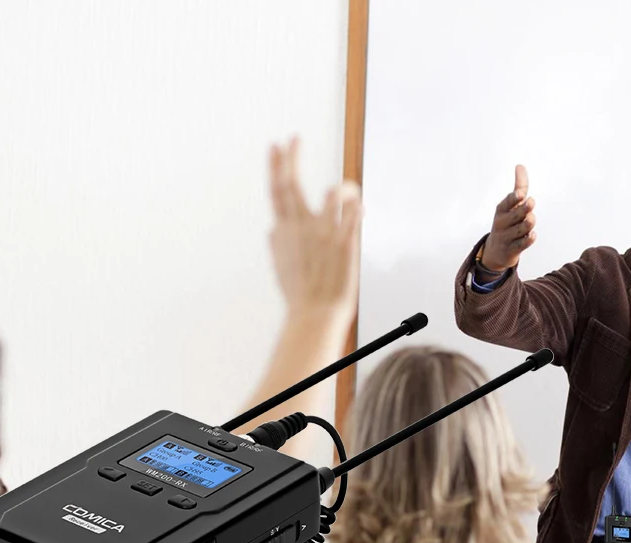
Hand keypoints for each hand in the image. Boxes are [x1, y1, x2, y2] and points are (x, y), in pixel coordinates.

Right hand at [268, 135, 361, 323]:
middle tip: (293, 138)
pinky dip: (356, 206)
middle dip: (291, 160)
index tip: (276, 145)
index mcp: (284, 232)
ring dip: (340, 190)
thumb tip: (271, 229)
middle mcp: (301, 228)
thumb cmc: (300, 295)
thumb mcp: (281, 265)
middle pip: (292, 187)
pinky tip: (359, 204)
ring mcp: (322, 234)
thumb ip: (278, 243)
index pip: (277, 192)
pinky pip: (353, 215)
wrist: (314, 315)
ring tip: (346, 190)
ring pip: (330, 197)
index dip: (276, 166)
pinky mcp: (344, 244)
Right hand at [480, 164, 535, 271]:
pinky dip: (527, 240)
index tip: (521, 193)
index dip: (514, 198)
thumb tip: (520, 165)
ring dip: (528, 223)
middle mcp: (502, 223)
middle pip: (515, 215)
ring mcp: (507, 237)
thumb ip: (518, 187)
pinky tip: (532, 235)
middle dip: (523, 209)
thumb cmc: (507, 223)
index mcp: (501, 210)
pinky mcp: (512, 250)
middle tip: (531, 202)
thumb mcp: (510, 206)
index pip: (507, 203)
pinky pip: (521, 245)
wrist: (495, 252)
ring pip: (520, 229)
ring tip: (532, 218)